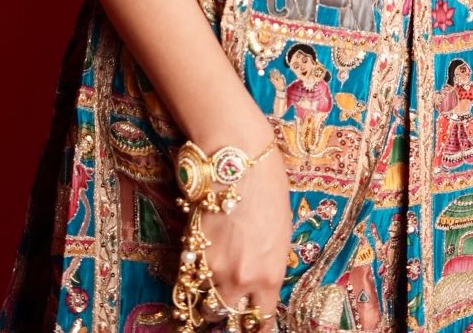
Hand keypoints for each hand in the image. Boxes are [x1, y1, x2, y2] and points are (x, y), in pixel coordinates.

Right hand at [196, 140, 292, 323]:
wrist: (236, 156)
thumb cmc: (267, 186)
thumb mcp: (281, 231)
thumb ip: (270, 262)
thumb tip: (260, 280)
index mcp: (270, 275)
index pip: (261, 321)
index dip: (255, 325)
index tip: (252, 324)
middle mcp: (241, 278)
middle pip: (227, 316)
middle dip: (228, 313)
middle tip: (228, 304)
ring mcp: (213, 266)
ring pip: (204, 300)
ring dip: (207, 297)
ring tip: (212, 285)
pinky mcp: (192, 247)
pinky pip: (191, 275)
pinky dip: (194, 275)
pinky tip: (199, 266)